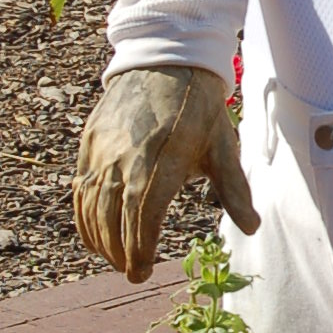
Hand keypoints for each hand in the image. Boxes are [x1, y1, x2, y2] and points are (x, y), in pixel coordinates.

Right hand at [73, 65, 257, 283]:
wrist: (166, 59)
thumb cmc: (198, 107)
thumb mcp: (222, 146)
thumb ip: (234, 190)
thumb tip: (251, 228)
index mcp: (161, 163)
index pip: (143, 218)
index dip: (139, 250)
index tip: (141, 272)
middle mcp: (125, 159)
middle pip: (112, 219)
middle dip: (120, 252)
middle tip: (132, 271)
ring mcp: (102, 151)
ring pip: (92, 206)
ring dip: (101, 239)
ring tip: (116, 257)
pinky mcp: (90, 142)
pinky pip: (80, 187)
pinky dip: (83, 215)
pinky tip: (94, 233)